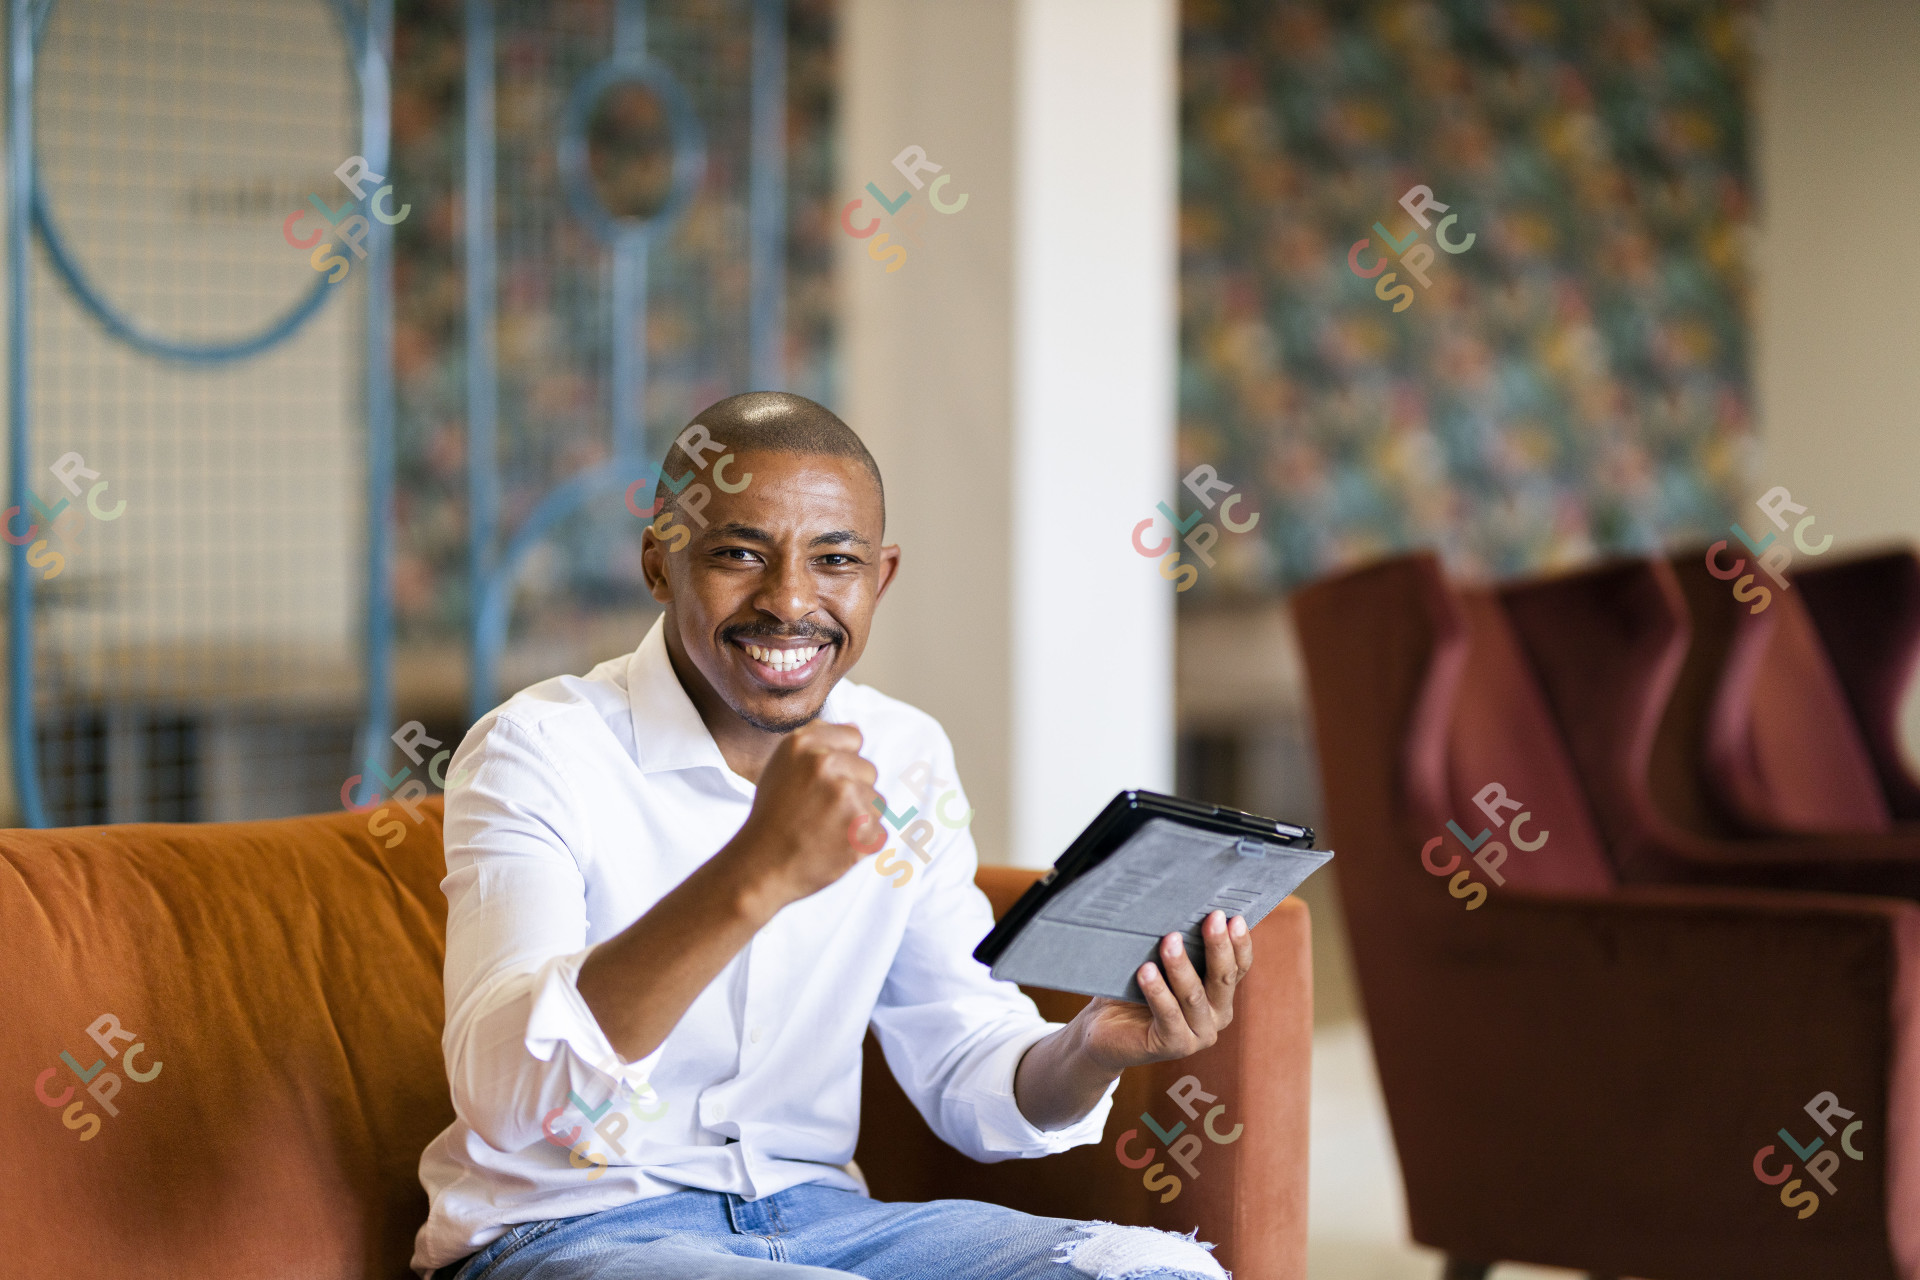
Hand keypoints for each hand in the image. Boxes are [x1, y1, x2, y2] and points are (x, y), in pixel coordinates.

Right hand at [719, 720, 876, 914]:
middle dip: (852, 791)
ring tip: (824, 830)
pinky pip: (879, 831)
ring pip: (877, 802)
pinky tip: (833, 846)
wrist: (761, 866)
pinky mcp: (862, 829)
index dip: (842, 761)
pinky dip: (862, 843)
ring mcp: (846, 796)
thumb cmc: (773, 816)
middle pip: (868, 770)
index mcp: (804, 743)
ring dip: (858, 818)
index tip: (821, 783)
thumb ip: (817, 741)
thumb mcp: (782, 765)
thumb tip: (855, 728)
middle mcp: (825, 764)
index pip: (854, 737)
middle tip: (819, 812)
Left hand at [1075, 910, 1252, 1074]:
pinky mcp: (1174, 1046)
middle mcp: (1216, 1016)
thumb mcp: (1162, 964)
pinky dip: (1157, 991)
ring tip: (1169, 940)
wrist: (1105, 1030)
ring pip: (1193, 996)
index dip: (1239, 943)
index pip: (1238, 967)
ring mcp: (1198, 1034)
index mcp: (1220, 995)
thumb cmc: (1135, 990)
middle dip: (1218, 946)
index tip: (1233, 917)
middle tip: (1212, 918)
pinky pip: (1168, 1015)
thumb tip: (1181, 907)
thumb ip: (1180, 946)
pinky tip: (1146, 971)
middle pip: (1223, 979)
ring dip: (1181, 966)